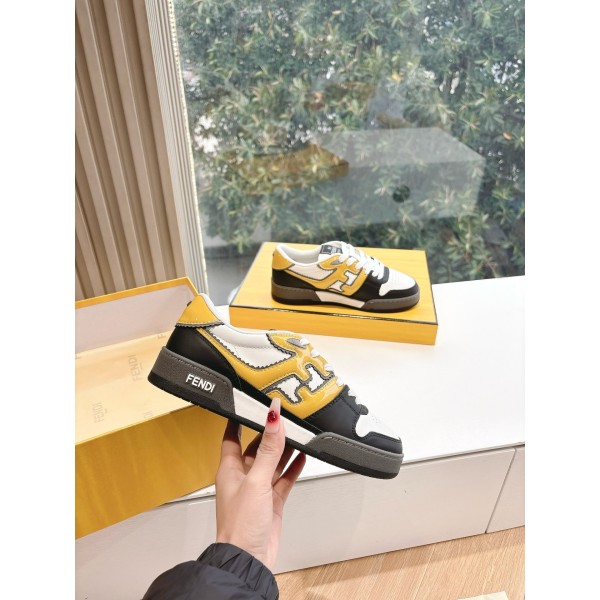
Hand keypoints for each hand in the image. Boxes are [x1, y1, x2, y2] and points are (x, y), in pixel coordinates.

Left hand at [215, 398, 305, 570]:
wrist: (248, 560)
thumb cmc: (240, 525)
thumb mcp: (256, 480)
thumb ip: (269, 449)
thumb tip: (273, 419)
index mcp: (230, 469)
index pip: (232, 436)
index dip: (240, 419)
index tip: (249, 402)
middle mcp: (243, 477)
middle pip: (257, 447)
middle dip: (269, 432)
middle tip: (283, 416)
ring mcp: (258, 490)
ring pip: (272, 462)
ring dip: (283, 449)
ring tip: (297, 431)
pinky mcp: (271, 502)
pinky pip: (283, 479)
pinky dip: (293, 467)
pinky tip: (302, 456)